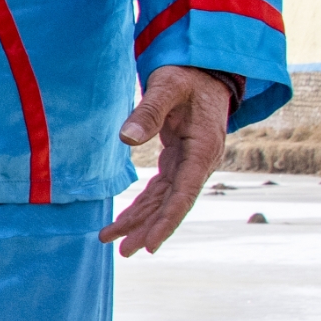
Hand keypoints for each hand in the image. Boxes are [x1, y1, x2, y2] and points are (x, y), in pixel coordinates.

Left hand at [102, 65, 232, 256]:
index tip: (150, 244)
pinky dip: (143, 206)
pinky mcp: (180, 161)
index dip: (167, 220)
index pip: (184, 193)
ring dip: (141, 222)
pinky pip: (161, 190)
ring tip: (114, 243)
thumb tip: (125, 138)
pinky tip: (125, 222)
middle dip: (148, 229)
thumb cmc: (187, 74)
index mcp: (203, 148)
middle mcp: (200, 162)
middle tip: (123, 252)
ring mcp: (190, 163)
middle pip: (173, 204)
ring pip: (164, 201)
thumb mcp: (168, 86)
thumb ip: (149, 110)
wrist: (206, 68)